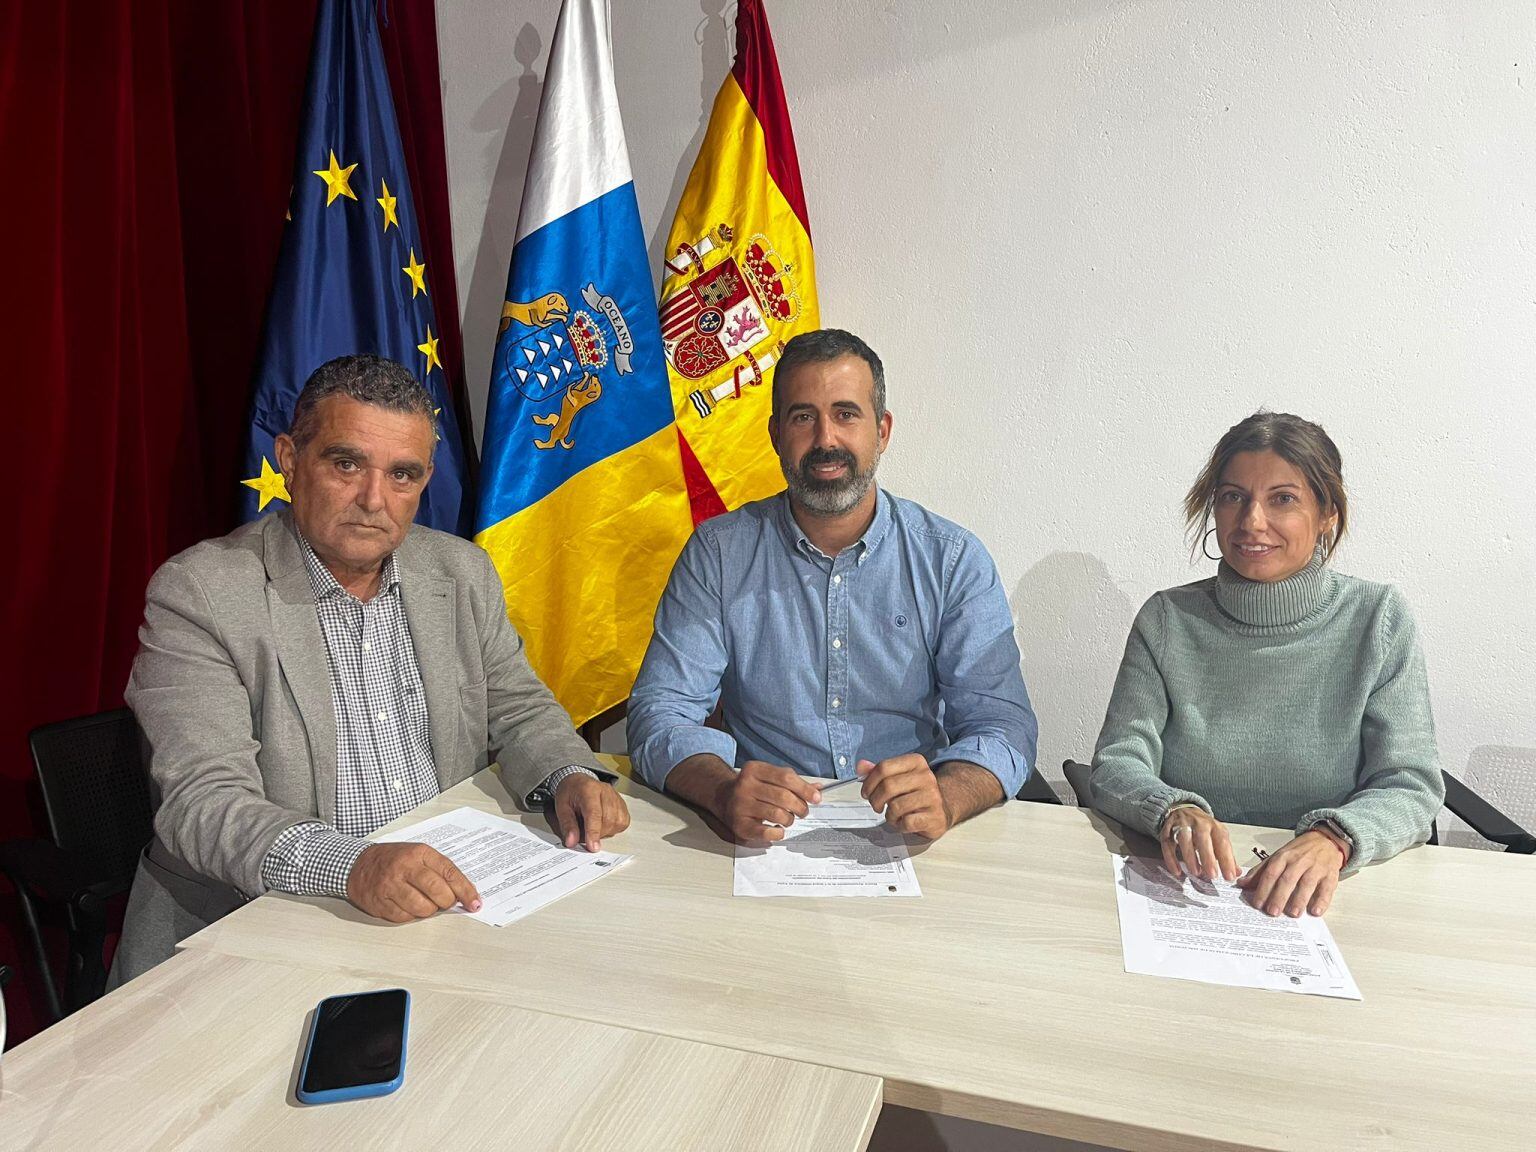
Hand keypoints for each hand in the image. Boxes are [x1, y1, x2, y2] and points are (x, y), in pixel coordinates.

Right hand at [345, 842, 480, 923]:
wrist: (358, 864)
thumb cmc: (394, 860)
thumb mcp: (418, 855)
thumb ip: (439, 870)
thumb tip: (463, 894)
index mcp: (419, 853)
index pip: (449, 873)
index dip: (465, 890)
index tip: (475, 903)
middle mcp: (405, 867)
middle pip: (437, 891)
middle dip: (447, 902)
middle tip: (446, 902)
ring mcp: (390, 885)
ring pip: (422, 908)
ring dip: (429, 910)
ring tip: (425, 903)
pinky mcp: (379, 902)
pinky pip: (404, 917)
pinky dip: (411, 915)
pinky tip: (407, 905)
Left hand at [553, 774, 629, 851]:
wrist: (579, 782)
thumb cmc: (570, 793)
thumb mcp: (561, 808)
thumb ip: (567, 825)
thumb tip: (572, 842)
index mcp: (588, 790)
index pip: (594, 813)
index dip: (593, 832)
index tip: (592, 847)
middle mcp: (605, 792)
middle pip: (607, 820)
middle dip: (596, 833)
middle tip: (584, 833)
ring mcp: (616, 797)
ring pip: (617, 823)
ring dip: (605, 831)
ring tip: (592, 825)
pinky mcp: (622, 804)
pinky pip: (623, 822)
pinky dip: (613, 828)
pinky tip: (603, 823)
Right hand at [716, 759, 822, 843]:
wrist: (723, 798)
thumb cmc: (752, 788)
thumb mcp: (769, 777)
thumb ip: (793, 782)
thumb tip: (817, 789)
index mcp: (754, 769)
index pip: (786, 777)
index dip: (805, 789)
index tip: (816, 798)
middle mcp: (745, 785)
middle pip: (783, 796)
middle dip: (800, 806)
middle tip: (803, 812)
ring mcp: (740, 805)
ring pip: (777, 814)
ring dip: (789, 819)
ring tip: (788, 819)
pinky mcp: (739, 824)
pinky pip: (765, 832)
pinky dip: (778, 832)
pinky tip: (778, 829)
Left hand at [856, 754, 948, 839]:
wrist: (942, 809)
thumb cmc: (915, 793)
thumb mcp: (898, 778)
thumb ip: (878, 772)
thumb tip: (861, 766)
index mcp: (916, 762)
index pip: (884, 767)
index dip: (869, 782)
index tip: (866, 792)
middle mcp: (926, 776)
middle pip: (888, 786)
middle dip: (876, 800)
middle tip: (876, 806)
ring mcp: (932, 796)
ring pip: (896, 806)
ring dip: (889, 815)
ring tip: (893, 815)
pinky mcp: (935, 816)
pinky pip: (907, 822)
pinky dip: (900, 825)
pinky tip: (904, 822)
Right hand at [1160, 806, 1238, 881]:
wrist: (1183, 809)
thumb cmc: (1203, 828)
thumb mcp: (1218, 836)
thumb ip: (1226, 854)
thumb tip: (1236, 872)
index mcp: (1214, 825)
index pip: (1222, 842)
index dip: (1226, 860)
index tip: (1229, 876)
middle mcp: (1197, 823)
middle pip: (1202, 839)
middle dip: (1208, 858)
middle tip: (1213, 875)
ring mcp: (1180, 825)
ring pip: (1184, 840)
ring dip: (1190, 857)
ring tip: (1196, 872)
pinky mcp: (1167, 831)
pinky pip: (1167, 845)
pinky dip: (1171, 859)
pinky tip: (1177, 871)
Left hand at [1236, 831, 1345, 916]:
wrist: (1325, 841)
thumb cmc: (1299, 852)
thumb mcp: (1278, 857)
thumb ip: (1260, 871)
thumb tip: (1242, 884)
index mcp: (1283, 857)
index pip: (1270, 873)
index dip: (1263, 889)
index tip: (1257, 904)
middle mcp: (1299, 861)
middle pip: (1287, 879)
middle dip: (1279, 896)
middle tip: (1272, 912)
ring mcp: (1316, 868)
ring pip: (1306, 884)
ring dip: (1299, 899)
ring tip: (1293, 913)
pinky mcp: (1330, 875)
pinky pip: (1327, 888)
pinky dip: (1322, 900)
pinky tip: (1315, 911)